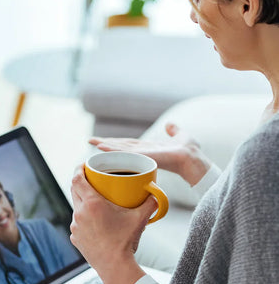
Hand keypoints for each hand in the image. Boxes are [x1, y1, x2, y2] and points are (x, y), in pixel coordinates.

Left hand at [70, 165, 156, 283]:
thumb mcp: (140, 219)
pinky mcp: (75, 237)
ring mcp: (75, 226)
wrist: (115, 267)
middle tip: (90, 178)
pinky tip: (94, 220)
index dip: (78, 168)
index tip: (83, 164)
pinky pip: (77, 222)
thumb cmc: (126, 241)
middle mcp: (80, 213)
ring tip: (94, 200)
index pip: (77, 179)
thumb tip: (156, 192)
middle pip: (74, 189)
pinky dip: (83, 217)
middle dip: (80, 181)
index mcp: (92, 204)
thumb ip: (150, 203)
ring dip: (82, 200)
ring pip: (76, 206)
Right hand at [89, 123, 211, 185]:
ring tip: (92, 142)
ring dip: (106, 146)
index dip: (116, 142)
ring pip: (120, 149)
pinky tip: (102, 147)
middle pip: (120, 147)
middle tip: (90, 140)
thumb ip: (173, 130)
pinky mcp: (143, 155)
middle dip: (105, 144)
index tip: (104, 140)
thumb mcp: (180, 135)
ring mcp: (142, 154)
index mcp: (149, 147)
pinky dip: (112, 150)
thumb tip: (169, 124)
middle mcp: (143, 152)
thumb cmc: (189, 151)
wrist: (193, 158)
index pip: (129, 144)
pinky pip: (125, 152)